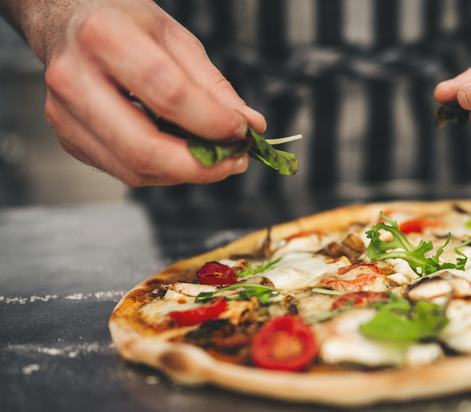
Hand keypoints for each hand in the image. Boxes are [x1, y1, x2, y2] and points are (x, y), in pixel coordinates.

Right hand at [20, 0, 265, 185]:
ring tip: (216, 159)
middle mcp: (75, 79)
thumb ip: (213, 84)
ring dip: (186, 173)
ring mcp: (64, 114)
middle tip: (234, 160)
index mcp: (104, 37)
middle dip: (199, 165)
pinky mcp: (68, 139)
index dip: (210, 120)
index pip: (167, 93)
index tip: (240, 130)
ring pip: (134, 169)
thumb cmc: (121, 23)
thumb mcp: (174, 37)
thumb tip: (249, 123)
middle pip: (144, 146)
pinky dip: (163, 171)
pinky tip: (183, 155)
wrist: (68, 22)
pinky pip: (124, 171)